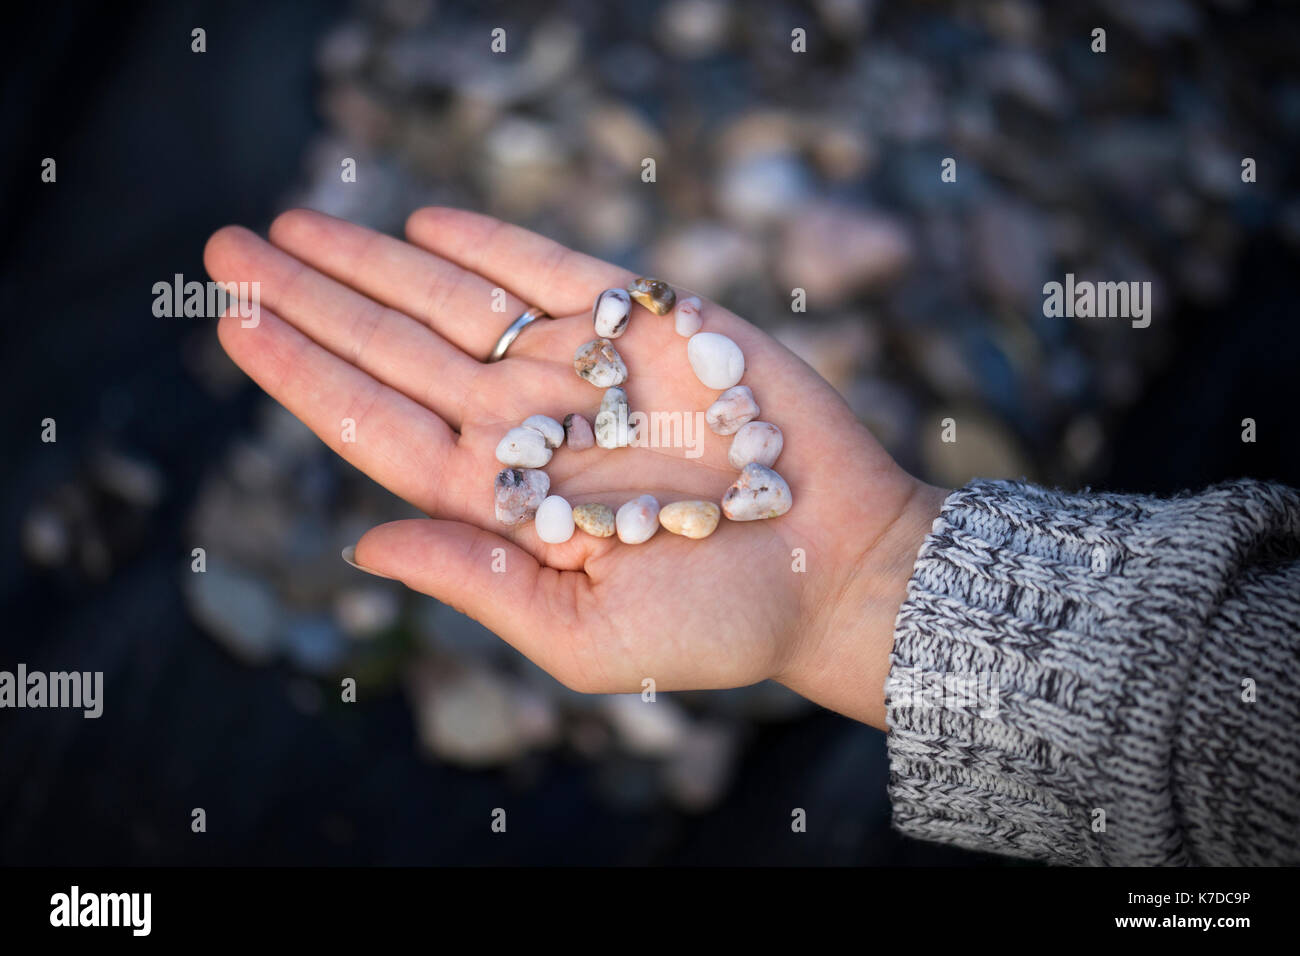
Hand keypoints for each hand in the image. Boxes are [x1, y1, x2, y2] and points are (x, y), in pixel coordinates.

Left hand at [204, 209, 946, 728]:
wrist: (845, 566)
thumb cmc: (726, 621)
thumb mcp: (589, 636)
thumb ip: (481, 582)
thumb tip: (365, 545)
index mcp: (506, 503)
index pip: (377, 426)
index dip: (301, 372)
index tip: (231, 319)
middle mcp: (533, 429)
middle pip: (397, 351)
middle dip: (312, 299)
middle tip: (228, 245)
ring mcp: (589, 373)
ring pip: (460, 305)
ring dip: (377, 261)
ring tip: (296, 223)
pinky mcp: (654, 327)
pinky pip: (558, 275)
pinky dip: (496, 246)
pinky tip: (427, 225)